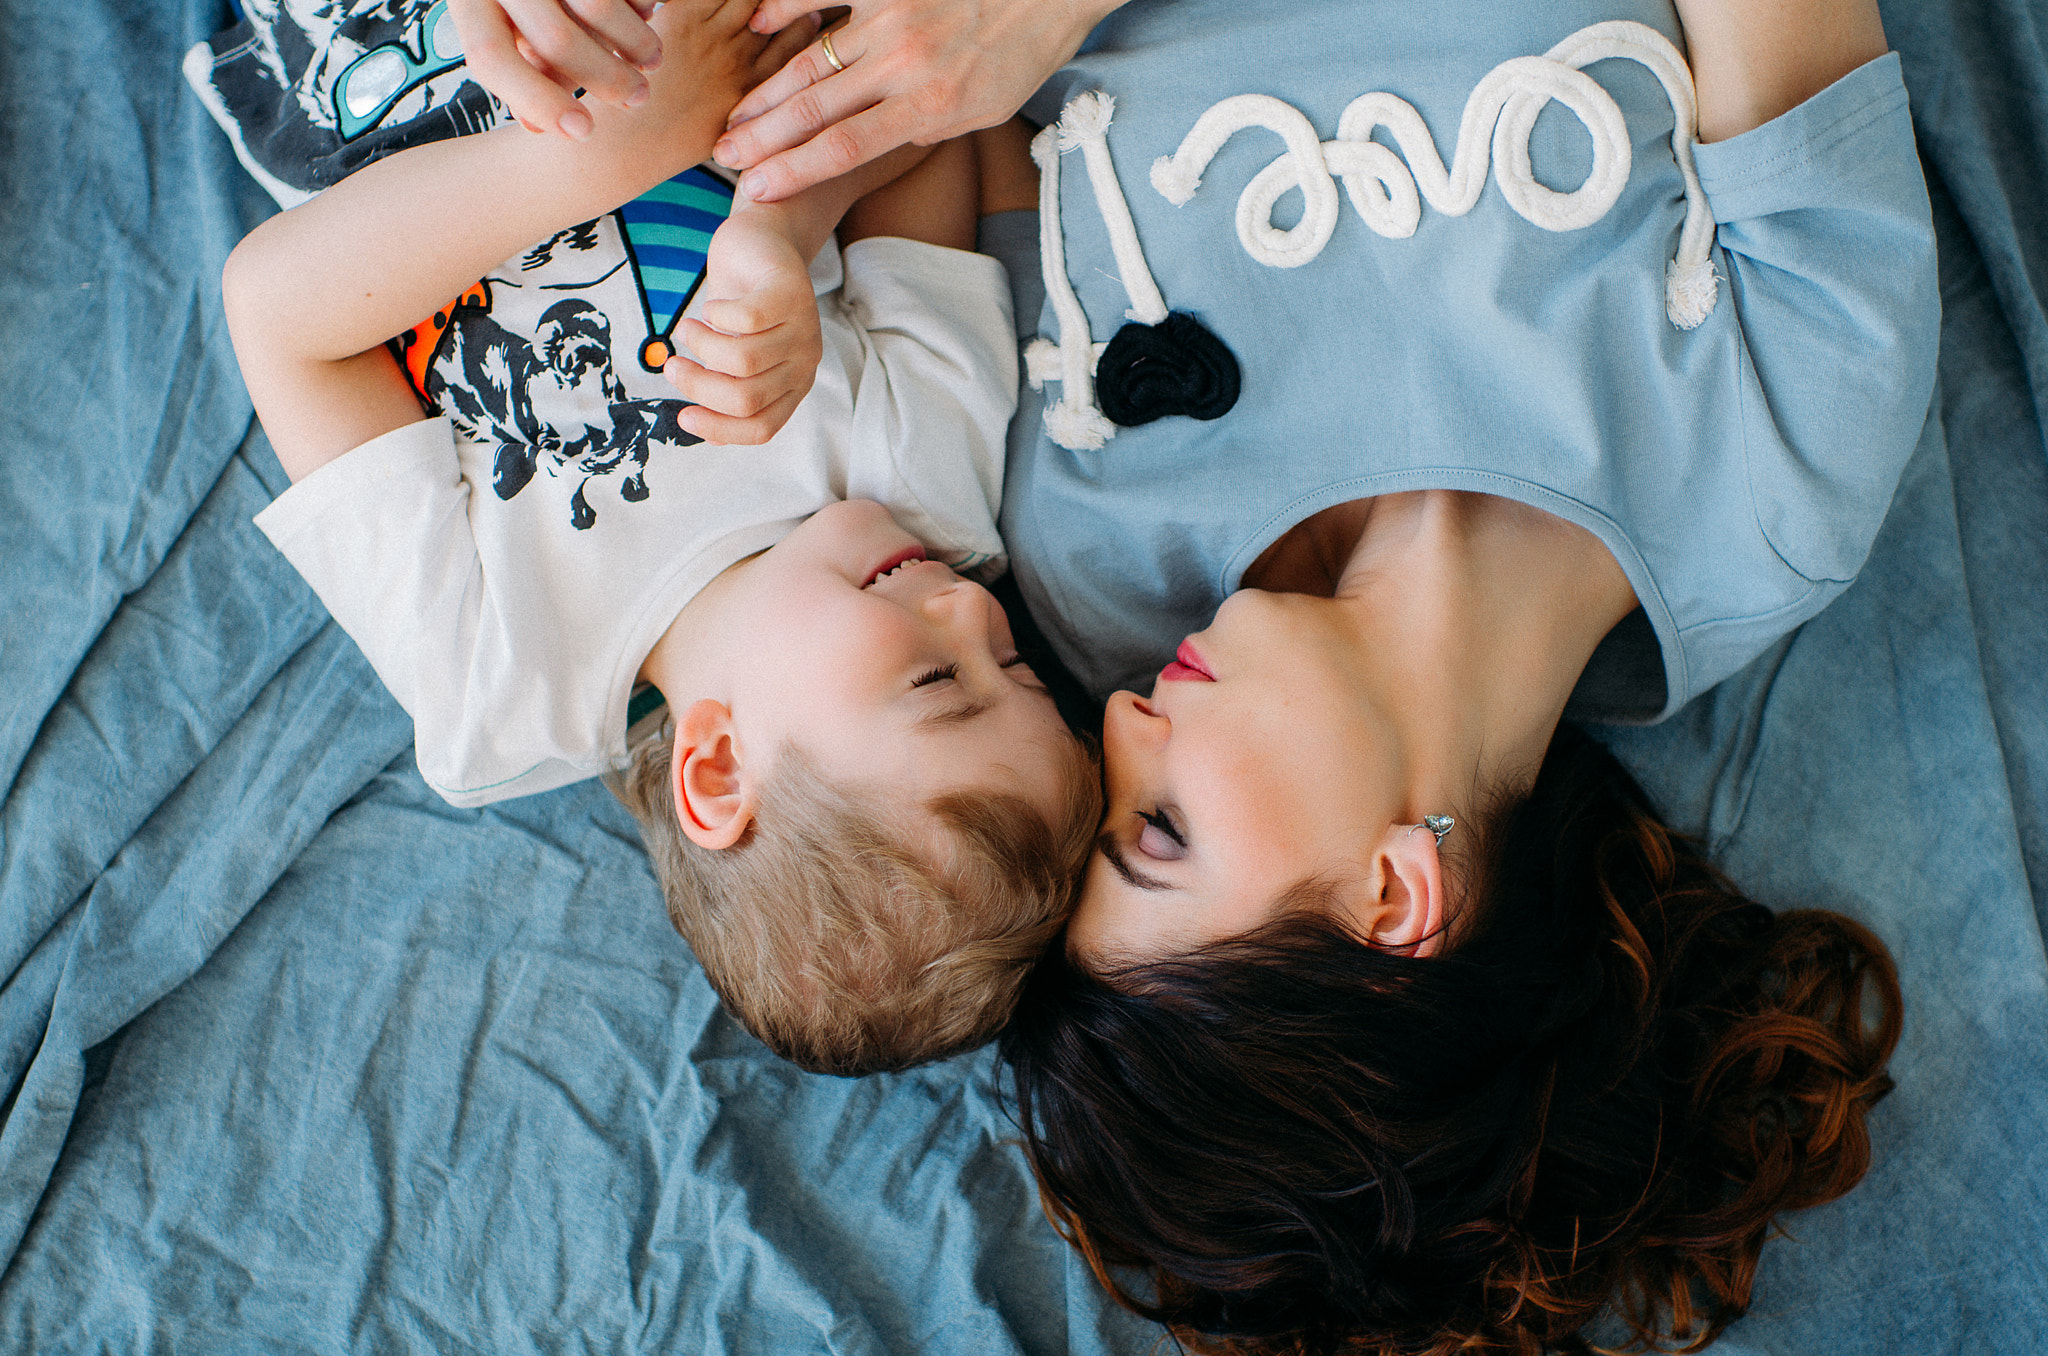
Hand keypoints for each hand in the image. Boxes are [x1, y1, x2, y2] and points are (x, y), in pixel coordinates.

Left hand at [449, 0, 664, 138]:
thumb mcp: (501, 22)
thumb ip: (519, 71)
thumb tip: (536, 128)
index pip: (492, 56)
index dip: (537, 100)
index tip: (582, 132)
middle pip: (556, 39)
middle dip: (607, 79)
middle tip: (639, 99)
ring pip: (597, 9)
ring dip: (636, 44)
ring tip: (652, 61)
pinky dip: (641, 7)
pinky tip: (644, 13)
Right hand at [665, 215, 824, 443]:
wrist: (761, 245)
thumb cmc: (741, 306)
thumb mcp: (732, 355)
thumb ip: (726, 390)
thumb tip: (707, 436)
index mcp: (792, 387)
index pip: (761, 428)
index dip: (718, 427)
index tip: (682, 416)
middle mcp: (804, 363)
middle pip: (746, 398)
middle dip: (698, 385)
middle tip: (671, 365)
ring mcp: (803, 329)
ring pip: (742, 362)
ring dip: (701, 346)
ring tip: (686, 329)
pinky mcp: (792, 293)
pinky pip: (745, 320)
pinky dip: (715, 316)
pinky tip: (711, 308)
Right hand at [713, 0, 1123, 201]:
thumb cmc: (1021, 53)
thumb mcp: (983, 111)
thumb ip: (926, 128)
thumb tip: (879, 141)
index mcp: (927, 107)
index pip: (844, 149)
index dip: (793, 172)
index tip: (757, 190)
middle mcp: (901, 65)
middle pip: (813, 110)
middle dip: (762, 139)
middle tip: (723, 157)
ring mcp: (889, 18)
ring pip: (811, 61)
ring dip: (766, 92)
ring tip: (735, 116)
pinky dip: (785, 9)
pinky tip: (756, 28)